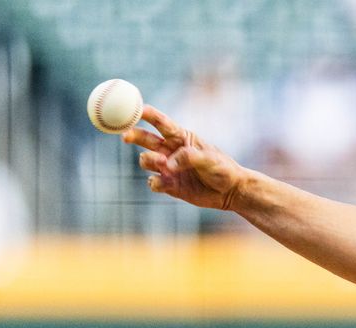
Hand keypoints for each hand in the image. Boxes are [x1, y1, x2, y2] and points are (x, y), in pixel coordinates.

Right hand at [122, 106, 248, 209]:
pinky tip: (163, 184)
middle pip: (145, 138)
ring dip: (148, 161)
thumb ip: (188, 157)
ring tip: (162, 165)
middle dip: (132, 134)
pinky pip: (153, 182)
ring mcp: (168, 168)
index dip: (145, 113)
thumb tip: (167, 164)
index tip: (131, 108)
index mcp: (181, 137)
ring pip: (146, 160)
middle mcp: (171, 150)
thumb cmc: (223, 169)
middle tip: (125, 136)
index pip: (160, 121)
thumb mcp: (210, 160)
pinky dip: (154, 182)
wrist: (230, 192)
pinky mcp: (169, 185)